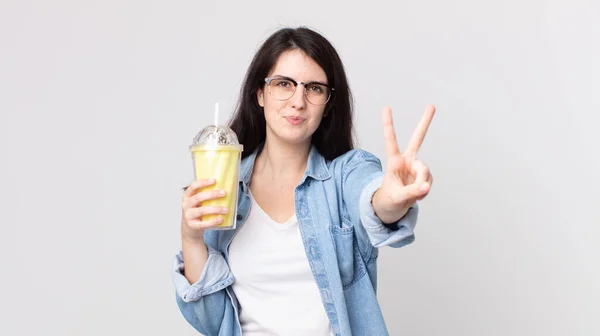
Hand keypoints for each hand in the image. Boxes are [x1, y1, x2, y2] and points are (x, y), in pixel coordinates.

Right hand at [181, 179, 228, 241]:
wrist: (189, 227)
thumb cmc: (196, 211)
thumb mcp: (198, 201)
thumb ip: (205, 195)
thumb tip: (223, 188)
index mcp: (187, 196)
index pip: (193, 186)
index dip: (203, 182)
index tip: (214, 180)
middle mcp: (186, 205)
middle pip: (198, 197)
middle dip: (212, 194)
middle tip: (224, 193)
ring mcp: (188, 215)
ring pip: (202, 210)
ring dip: (215, 209)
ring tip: (226, 210)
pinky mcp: (192, 225)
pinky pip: (203, 224)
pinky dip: (213, 221)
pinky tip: (221, 219)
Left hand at [372, 105, 434, 223]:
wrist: (392, 209)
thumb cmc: (388, 201)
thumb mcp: (396, 198)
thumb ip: (411, 191)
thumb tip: (426, 186)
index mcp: (394, 162)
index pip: (390, 141)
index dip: (389, 124)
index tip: (386, 107)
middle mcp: (406, 161)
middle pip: (417, 139)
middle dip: (425, 123)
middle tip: (432, 105)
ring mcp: (416, 168)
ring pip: (425, 171)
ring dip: (422, 183)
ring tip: (415, 194)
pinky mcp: (423, 176)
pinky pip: (429, 181)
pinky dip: (425, 190)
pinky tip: (418, 195)